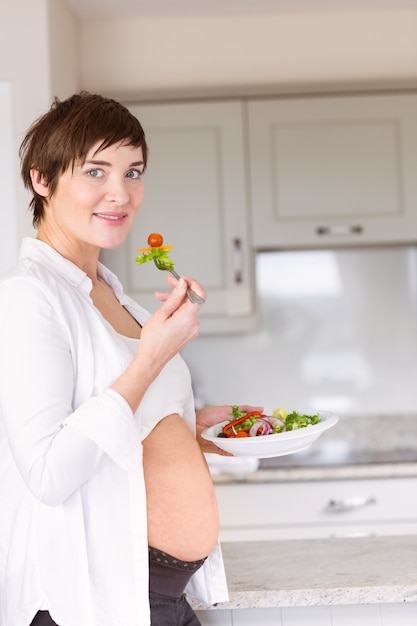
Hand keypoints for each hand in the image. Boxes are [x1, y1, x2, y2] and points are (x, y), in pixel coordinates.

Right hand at [114, 277, 204, 412]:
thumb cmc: (153, 340)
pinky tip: (165, 308)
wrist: (151, 359)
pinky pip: (186, 316)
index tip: (182, 279)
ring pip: (188, 307)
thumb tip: (183, 285)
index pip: (200, 294)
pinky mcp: (189, 332)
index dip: (192, 283)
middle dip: (181, 290)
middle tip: (168, 282)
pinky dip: (177, 309)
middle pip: (192, 299)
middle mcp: (194, 324)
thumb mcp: (161, 314)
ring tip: (159, 297)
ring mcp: (193, 329)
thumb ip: (174, 298)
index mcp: (188, 318)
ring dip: (176, 300)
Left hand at [196, 404, 263, 455]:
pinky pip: (231, 451)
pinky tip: (241, 447)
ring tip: (253, 439)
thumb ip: (243, 409)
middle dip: (254, 436)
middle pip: (247, 436)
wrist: (193, 424)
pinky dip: (236, 450)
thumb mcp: (227, 409)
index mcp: (234, 424)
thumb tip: (259, 409)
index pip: (249, 426)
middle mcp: (231, 434)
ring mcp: (227, 442)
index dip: (258, 426)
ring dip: (246, 442)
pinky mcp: (221, 450)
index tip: (267, 425)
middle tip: (262, 434)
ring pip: (240, 444)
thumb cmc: (206, 415)